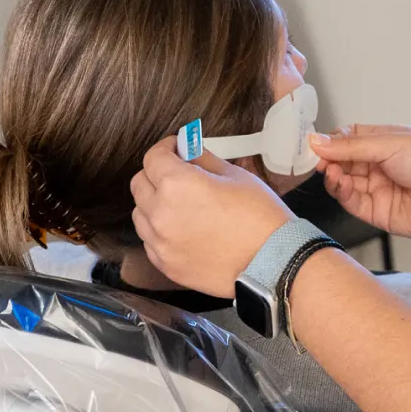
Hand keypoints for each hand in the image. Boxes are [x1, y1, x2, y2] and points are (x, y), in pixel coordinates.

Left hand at [130, 139, 293, 297]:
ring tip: (181, 206)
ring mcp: (159, 241)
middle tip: (178, 174)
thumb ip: (204, 160)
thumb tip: (189, 151)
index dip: (166, 147)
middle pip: (139, 184)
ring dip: (154, 204)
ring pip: (141, 213)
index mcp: (177, 184)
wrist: (271, 262)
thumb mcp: (236, 176)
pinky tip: (185, 230)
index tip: (176, 147)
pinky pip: (150, 240)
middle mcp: (160, 212)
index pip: (154, 157)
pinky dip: (161, 231)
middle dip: (156, 174)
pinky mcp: (164, 263)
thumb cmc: (260, 216)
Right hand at [311, 125, 410, 239]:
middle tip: (318, 159)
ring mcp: (376, 188)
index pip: (347, 139)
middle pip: (341, 162)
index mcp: (384, 142)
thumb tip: (317, 141)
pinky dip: (340, 192)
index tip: (314, 143)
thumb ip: (351, 146)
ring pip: (342, 182)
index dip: (331, 142)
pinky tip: (339, 182)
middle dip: (328, 160)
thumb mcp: (389, 143)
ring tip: (330, 171)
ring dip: (332, 176)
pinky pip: (350, 201)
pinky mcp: (375, 211)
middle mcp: (378, 165)